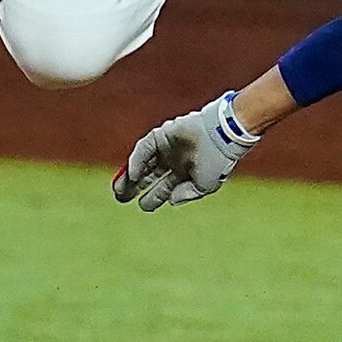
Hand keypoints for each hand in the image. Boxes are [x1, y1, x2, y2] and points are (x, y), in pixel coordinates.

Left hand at [112, 95, 257, 211]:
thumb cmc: (218, 161)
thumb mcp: (205, 185)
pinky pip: (144, 148)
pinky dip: (137, 161)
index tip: (142, 206)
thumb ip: (187, 194)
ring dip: (131, 176)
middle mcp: (175, 159)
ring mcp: (168, 147)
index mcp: (186, 172)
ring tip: (119, 190)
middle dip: (136, 187)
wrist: (223, 135)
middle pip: (150, 175)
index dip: (153, 197)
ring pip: (144, 162)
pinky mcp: (163, 135)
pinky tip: (133, 175)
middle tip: (122, 199)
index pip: (164, 186)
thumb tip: (170, 200)